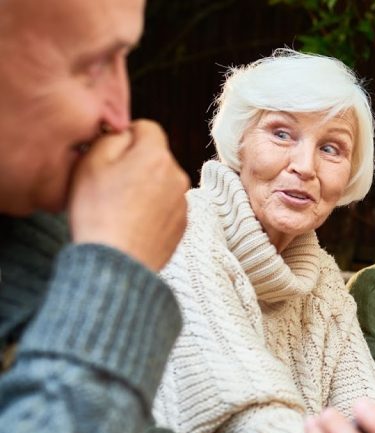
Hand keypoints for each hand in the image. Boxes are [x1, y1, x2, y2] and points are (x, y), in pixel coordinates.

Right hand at [68, 120, 188, 270]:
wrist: (117, 263)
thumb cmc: (98, 212)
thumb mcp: (91, 163)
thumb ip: (112, 137)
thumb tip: (125, 133)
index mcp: (157, 156)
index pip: (148, 128)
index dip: (126, 136)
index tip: (110, 154)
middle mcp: (177, 176)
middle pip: (155, 156)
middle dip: (135, 163)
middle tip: (110, 184)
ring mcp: (183, 203)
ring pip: (161, 182)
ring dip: (144, 187)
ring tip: (119, 208)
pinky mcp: (182, 225)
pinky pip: (165, 206)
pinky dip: (151, 209)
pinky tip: (132, 223)